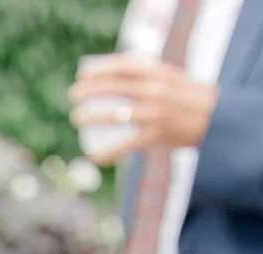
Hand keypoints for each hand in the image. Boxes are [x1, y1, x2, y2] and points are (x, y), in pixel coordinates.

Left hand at [71, 56, 217, 156]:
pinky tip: (92, 156)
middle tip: (73, 95)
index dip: (100, 67)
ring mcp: (154, 113)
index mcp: (157, 72)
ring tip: (76, 117)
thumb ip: (144, 75)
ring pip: (116, 114)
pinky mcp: (155, 135)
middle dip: (89, 90)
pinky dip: (106, 152)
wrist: (211, 117)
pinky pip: (125, 145)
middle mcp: (154, 90)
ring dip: (91, 116)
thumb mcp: (167, 77)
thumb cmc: (183, 97)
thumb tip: (113, 76)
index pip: (122, 65)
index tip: (83, 73)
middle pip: (114, 87)